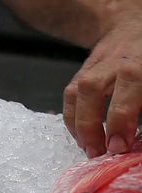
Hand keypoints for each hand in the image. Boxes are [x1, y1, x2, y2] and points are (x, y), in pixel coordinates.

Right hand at [64, 15, 141, 157]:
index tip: (119, 146)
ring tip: (87, 148)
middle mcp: (112, 65)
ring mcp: (94, 68)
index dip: (119, 125)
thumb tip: (136, 139)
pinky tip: (80, 135)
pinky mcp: (82, 73)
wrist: (134, 26)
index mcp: (136, 68)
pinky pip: (69, 95)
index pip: (123, 98)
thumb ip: (141, 106)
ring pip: (75, 94)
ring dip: (78, 125)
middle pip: (91, 94)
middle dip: (92, 127)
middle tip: (98, 153)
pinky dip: (71, 118)